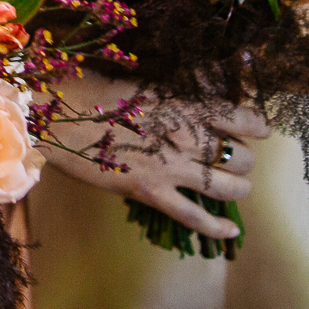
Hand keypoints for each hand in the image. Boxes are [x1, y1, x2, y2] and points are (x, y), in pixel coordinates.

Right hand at [41, 70, 266, 239]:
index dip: (256, 125)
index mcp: (183, 102)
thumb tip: (199, 82)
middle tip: (233, 155)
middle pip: (240, 157)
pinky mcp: (150, 192)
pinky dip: (218, 227)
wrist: (52, 113)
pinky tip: (232, 230)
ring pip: (227, 188)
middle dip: (243, 158)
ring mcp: (169, 167)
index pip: (242, 118)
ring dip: (238, 188)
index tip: (256, 127)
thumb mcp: (137, 78)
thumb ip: (173, 86)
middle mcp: (185, 136)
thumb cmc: (88, 86)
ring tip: (235, 184)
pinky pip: (194, 217)